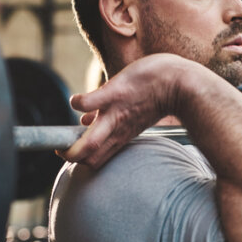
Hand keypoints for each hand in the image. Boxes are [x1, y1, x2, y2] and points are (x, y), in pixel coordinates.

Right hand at [62, 54, 189, 167]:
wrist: (181, 82)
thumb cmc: (158, 95)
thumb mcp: (131, 115)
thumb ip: (109, 122)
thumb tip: (83, 121)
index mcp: (119, 135)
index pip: (94, 159)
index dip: (78, 158)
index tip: (68, 151)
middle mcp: (116, 129)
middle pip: (88, 157)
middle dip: (69, 155)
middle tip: (60, 148)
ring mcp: (115, 112)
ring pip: (90, 142)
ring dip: (71, 144)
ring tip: (61, 141)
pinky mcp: (115, 92)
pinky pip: (89, 102)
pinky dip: (77, 103)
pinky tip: (75, 101)